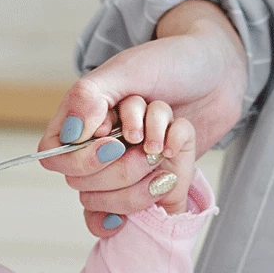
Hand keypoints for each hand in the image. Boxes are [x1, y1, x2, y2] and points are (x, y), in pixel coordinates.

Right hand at [40, 0, 246, 236]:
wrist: (218, 73)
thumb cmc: (169, 62)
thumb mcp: (126, 70)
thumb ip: (87, 97)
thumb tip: (71, 134)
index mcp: (81, 121)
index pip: (55, 159)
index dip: (81, 160)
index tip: (113, 141)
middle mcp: (98, 149)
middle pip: (85, 187)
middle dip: (122, 166)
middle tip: (148, 142)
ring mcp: (126, 170)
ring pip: (114, 203)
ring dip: (145, 172)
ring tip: (165, 145)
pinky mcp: (154, 184)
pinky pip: (149, 210)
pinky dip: (163, 193)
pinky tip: (172, 167)